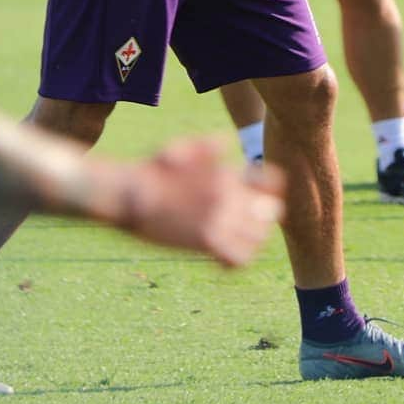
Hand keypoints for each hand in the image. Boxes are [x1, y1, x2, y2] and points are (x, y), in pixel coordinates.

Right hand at [118, 137, 284, 267]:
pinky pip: (238, 259)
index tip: (261, 195)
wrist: (130, 194)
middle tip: (250, 219)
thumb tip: (228, 142)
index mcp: (226, 172)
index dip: (271, 189)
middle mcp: (228, 194)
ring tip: (239, 238)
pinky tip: (221, 255)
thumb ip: (209, 146)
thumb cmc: (152, 169)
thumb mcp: (181, 146)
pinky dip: (235, 260)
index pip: (273, 181)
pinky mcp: (206, 242)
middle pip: (271, 211)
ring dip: (253, 239)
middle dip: (264, 215)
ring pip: (259, 237)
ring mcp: (219, 218)